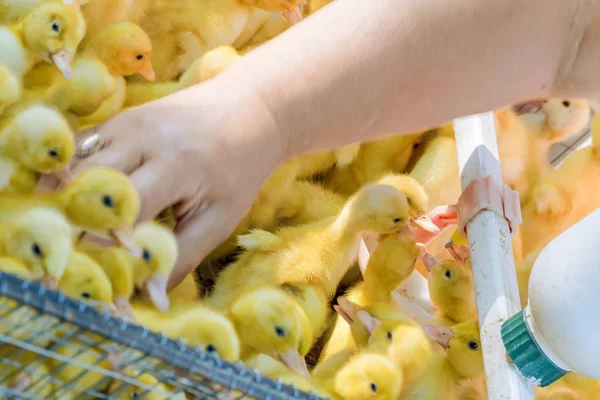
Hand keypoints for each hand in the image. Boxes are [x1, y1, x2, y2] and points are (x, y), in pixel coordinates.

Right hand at [40, 80, 283, 289]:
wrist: (247, 110)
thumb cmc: (238, 168)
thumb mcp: (221, 217)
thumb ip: (181, 257)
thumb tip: (149, 300)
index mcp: (174, 164)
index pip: (121, 211)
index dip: (104, 249)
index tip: (94, 281)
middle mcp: (139, 138)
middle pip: (82, 186)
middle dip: (71, 226)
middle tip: (65, 263)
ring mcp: (122, 124)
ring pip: (69, 167)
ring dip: (62, 203)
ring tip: (61, 237)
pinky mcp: (114, 121)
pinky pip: (76, 152)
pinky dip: (67, 180)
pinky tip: (70, 205)